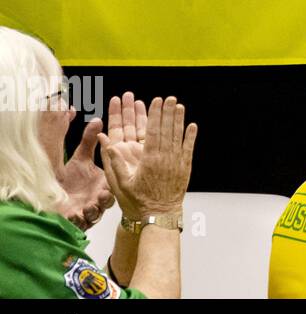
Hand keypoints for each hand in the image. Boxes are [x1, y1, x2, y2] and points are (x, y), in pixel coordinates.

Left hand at [57, 118, 113, 229]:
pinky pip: (83, 222)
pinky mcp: (78, 220)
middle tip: (103, 193)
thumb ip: (89, 140)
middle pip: (108, 201)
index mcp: (104, 183)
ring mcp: (90, 210)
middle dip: (107, 198)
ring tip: (91, 205)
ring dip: (95, 209)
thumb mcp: (80, 158)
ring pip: (97, 213)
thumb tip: (97, 119)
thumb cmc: (71, 179)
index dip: (114, 181)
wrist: (54, 198)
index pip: (114, 183)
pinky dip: (81, 218)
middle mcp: (99, 198)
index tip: (112, 178)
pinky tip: (76, 214)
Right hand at [98, 96, 195, 218]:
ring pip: (178, 136)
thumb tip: (106, 141)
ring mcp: (176, 161)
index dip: (154, 114)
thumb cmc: (136, 202)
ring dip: (179, 120)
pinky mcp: (184, 167)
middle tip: (169, 97)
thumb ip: (114, 162)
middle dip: (167, 112)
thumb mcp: (120, 184)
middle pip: (166, 129)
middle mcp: (164, 157)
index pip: (152, 131)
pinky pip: (188, 148)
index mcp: (148, 159)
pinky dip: (190, 136)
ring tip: (179, 106)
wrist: (158, 216)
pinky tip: (192, 125)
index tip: (156, 101)